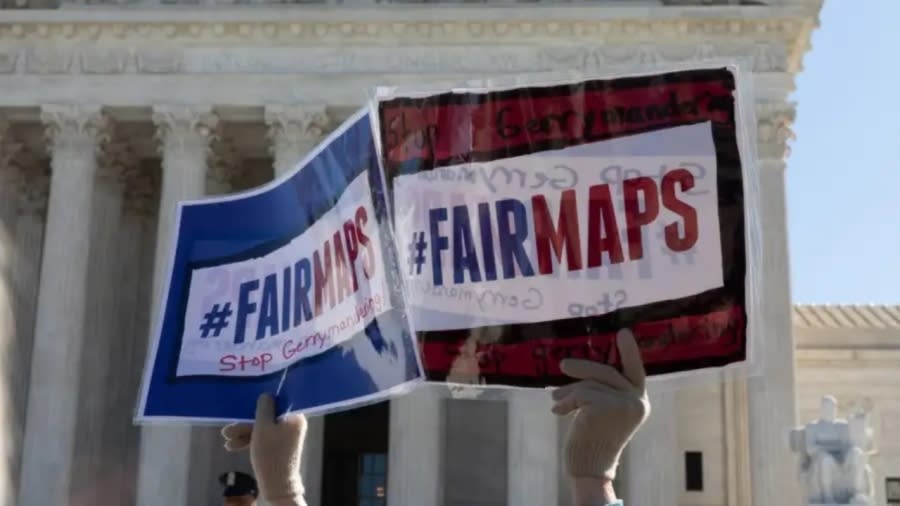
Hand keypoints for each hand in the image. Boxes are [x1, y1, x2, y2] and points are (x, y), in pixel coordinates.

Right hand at [221, 394, 306, 505]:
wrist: (277, 484)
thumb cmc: (270, 453)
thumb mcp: (263, 427)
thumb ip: (264, 408)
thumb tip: (266, 395)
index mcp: (295, 416)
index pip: (278, 400)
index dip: (262, 400)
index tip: (248, 398)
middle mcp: (293, 424)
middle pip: (267, 416)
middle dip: (246, 422)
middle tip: (227, 429)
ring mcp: (287, 435)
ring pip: (264, 428)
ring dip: (244, 432)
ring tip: (226, 439)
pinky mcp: (280, 446)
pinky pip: (265, 437)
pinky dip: (251, 440)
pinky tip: (232, 446)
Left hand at [552, 329, 649, 482]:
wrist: (589, 466)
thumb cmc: (593, 439)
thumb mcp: (603, 411)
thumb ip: (601, 390)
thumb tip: (579, 368)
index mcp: (639, 401)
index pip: (636, 371)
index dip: (630, 351)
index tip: (623, 332)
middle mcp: (636, 402)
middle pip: (606, 372)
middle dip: (582, 368)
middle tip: (562, 365)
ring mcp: (623, 405)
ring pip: (589, 384)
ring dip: (568, 392)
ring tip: (557, 400)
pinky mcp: (605, 408)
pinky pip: (580, 393)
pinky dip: (566, 401)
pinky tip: (558, 412)